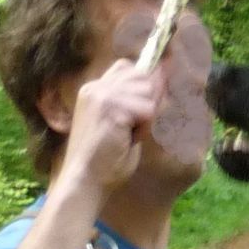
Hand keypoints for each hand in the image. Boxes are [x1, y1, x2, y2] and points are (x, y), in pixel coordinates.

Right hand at [58, 60, 167, 197]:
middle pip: (142, 76)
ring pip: (147, 92)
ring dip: (145, 118)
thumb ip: (137, 102)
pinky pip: (147, 110)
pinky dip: (143, 129)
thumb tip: (162, 76)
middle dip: (146, 103)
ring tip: (126, 137)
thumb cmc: (105, 161)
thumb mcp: (123, 125)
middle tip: (130, 130)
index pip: (127, 67)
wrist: (86, 181)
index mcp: (93, 89)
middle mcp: (95, 87)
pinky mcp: (110, 107)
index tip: (141, 111)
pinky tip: (126, 141)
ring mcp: (101, 95)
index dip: (141, 85)